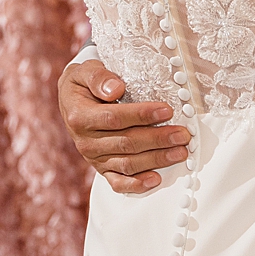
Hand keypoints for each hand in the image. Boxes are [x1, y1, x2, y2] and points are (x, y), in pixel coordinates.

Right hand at [58, 59, 189, 192]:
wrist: (71, 101)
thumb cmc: (83, 83)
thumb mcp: (85, 71)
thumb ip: (98, 77)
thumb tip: (116, 89)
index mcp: (80, 117)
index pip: (115, 118)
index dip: (142, 115)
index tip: (167, 110)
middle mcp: (85, 141)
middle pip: (126, 143)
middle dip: (158, 139)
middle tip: (183, 134)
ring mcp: (93, 157)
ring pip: (127, 163)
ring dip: (156, 159)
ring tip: (180, 152)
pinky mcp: (101, 168)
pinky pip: (117, 182)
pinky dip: (136, 184)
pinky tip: (156, 180)